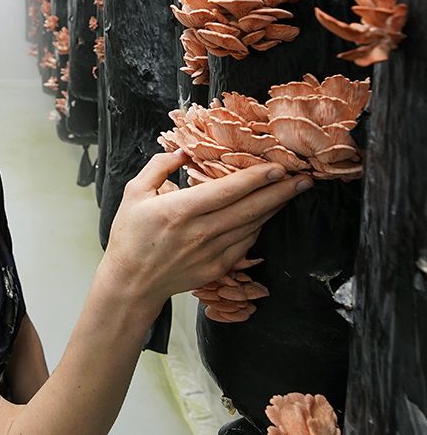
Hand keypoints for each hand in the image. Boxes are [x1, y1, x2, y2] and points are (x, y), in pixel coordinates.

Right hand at [99, 150, 309, 306]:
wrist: (131, 282)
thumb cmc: (130, 237)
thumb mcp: (133, 194)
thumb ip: (158, 167)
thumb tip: (183, 152)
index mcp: (179, 211)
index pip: (227, 191)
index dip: (256, 178)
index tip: (277, 167)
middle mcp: (199, 232)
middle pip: (249, 209)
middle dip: (280, 192)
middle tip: (303, 179)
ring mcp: (210, 253)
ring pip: (252, 227)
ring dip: (274, 209)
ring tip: (291, 193)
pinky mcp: (216, 267)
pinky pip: (245, 244)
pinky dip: (259, 229)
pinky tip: (267, 216)